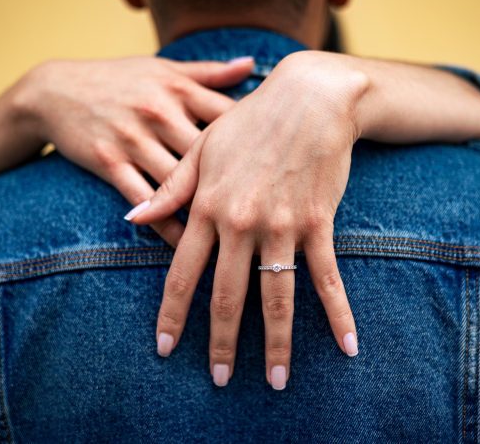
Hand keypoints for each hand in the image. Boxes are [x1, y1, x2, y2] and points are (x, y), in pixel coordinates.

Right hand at [13, 56, 253, 244]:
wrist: (53, 88)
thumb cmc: (118, 78)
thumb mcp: (163, 68)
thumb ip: (208, 72)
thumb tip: (252, 65)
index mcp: (180, 88)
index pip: (231, 114)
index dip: (263, 140)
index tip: (288, 164)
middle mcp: (161, 112)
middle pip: (212, 152)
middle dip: (243, 182)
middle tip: (274, 214)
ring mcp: (134, 138)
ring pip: (180, 181)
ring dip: (208, 212)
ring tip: (241, 241)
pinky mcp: (109, 161)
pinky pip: (145, 198)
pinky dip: (166, 224)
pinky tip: (188, 246)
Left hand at [128, 51, 369, 388]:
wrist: (309, 97)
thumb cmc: (250, 121)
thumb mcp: (202, 149)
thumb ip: (169, 190)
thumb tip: (132, 221)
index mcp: (208, 207)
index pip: (182, 273)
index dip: (173, 314)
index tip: (165, 347)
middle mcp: (242, 223)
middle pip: (229, 297)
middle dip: (222, 344)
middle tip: (220, 379)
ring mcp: (282, 226)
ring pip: (277, 297)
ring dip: (277, 345)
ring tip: (277, 381)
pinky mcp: (317, 223)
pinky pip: (328, 277)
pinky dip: (338, 313)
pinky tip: (347, 345)